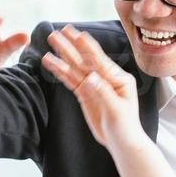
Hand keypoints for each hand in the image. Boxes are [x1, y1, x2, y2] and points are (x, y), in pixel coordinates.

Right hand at [42, 25, 144, 152]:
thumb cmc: (125, 127)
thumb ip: (102, 92)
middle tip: (57, 33)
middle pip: (85, 60)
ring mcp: (94, 85)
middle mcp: (106, 78)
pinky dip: (61, 71)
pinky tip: (51, 63)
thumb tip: (90, 77)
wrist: (121, 143)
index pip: (99, 61)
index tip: (77, 34)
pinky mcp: (85, 94)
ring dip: (63, 56)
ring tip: (50, 43)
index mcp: (118, 79)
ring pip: (75, 68)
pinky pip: (71, 80)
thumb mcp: (116, 110)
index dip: (87, 48)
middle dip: (71, 46)